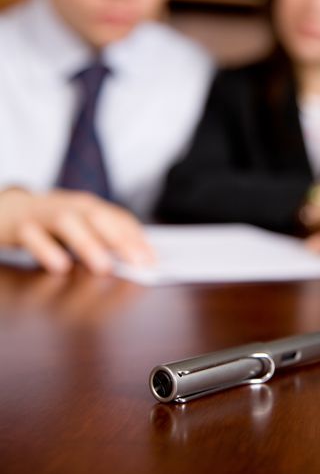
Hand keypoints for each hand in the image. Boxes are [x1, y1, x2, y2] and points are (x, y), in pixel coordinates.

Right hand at [0, 188, 153, 273]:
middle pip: (96, 216)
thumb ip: (104, 239)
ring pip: (67, 222)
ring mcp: (43, 214)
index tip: (152, 260)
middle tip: (137, 263)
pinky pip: (33, 236)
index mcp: (87, 206)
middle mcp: (68, 205)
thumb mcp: (80, 226)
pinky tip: (60, 266)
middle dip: (119, 238)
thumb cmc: (50, 223)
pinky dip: (47, 250)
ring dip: (87, 243)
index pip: (118, 217)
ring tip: (103, 267)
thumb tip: (137, 260)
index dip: (136, 237)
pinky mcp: (20, 226)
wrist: (6, 211)